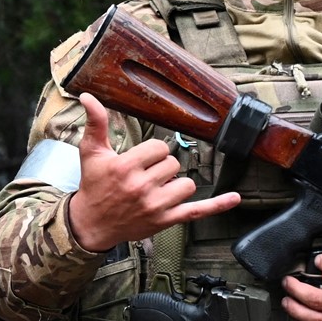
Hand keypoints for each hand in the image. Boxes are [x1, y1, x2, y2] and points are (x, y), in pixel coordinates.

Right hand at [64, 93, 240, 249]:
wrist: (91, 224)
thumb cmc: (93, 186)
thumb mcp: (91, 152)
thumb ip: (95, 123)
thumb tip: (88, 96)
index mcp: (125, 167)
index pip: (159, 147)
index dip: (151, 152)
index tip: (139, 160)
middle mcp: (142, 186)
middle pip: (173, 163)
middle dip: (161, 167)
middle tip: (143, 176)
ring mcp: (156, 205)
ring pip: (186, 183)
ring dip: (175, 184)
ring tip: (156, 188)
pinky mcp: (166, 220)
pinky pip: (198, 211)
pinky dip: (217, 205)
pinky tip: (233, 197)